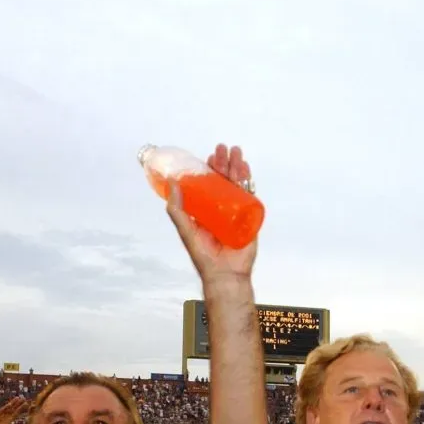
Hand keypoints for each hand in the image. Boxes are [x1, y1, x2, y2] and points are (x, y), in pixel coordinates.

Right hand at [0, 397, 27, 423]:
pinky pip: (1, 411)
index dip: (21, 408)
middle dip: (18, 404)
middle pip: (13, 409)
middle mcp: (6, 417)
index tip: (26, 404)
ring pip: (8, 408)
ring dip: (12, 403)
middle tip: (23, 398)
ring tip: (18, 398)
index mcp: (9, 420)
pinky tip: (10, 404)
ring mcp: (1, 416)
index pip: (16, 413)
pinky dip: (5, 408)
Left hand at [166, 144, 256, 285]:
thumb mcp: (186, 230)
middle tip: (223, 149)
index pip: (209, 185)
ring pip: (239, 186)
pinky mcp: (250, 219)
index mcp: (208, 211)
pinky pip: (251, 198)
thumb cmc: (204, 256)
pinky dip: (250, 183)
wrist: (225, 274)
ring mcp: (238, 213)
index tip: (209, 158)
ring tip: (236, 152)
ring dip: (238, 168)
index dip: (210, 170)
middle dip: (225, 164)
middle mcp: (223, 210)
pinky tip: (247, 171)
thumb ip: (177, 209)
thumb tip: (172, 183)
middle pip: (225, 181)